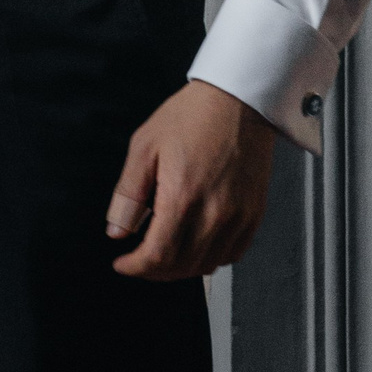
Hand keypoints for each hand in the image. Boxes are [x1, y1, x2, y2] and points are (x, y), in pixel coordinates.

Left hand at [105, 78, 277, 278]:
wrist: (238, 101)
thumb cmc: (191, 117)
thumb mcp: (145, 146)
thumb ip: (128, 194)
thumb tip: (117, 231)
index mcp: (183, 198)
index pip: (157, 257)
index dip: (135, 268)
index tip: (123, 264)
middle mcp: (214, 215)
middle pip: (182, 268)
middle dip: (154, 271)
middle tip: (138, 259)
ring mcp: (239, 218)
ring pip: (207, 266)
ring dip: (181, 268)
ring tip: (164, 252)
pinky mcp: (254, 215)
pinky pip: (232, 255)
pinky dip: (210, 258)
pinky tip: (195, 242)